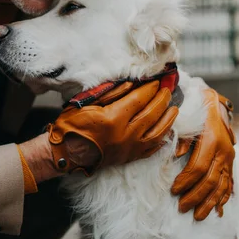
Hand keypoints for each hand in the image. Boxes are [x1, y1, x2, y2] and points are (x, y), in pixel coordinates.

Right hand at [47, 80, 178, 174]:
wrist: (64, 154)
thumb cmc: (71, 126)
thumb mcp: (85, 103)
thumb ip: (110, 93)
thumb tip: (131, 84)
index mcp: (113, 118)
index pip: (139, 99)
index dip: (149, 89)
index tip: (156, 81)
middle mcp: (125, 134)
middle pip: (151, 114)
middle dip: (162, 99)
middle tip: (167, 88)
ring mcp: (129, 148)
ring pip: (157, 132)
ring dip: (168, 119)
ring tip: (173, 108)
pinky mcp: (129, 157)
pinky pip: (152, 148)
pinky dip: (162, 138)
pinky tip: (166, 130)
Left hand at [172, 88, 235, 220]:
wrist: (212, 104)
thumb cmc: (193, 112)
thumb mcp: (185, 120)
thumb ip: (181, 137)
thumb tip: (176, 154)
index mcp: (211, 141)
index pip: (198, 167)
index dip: (186, 181)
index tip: (173, 190)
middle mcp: (223, 152)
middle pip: (210, 180)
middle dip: (195, 196)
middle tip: (181, 207)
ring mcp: (228, 158)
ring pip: (221, 186)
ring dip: (209, 202)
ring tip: (198, 215)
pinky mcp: (230, 162)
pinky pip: (229, 184)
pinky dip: (223, 198)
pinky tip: (217, 209)